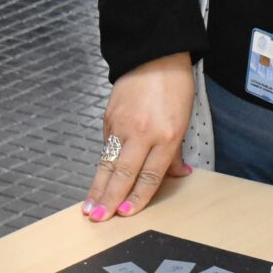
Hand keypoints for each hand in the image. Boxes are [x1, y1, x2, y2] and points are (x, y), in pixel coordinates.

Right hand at [86, 54, 194, 219]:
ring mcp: (122, 125)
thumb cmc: (174, 86)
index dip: (136, 198)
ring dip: (97, 187)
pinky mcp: (108, 118)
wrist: (154, 54)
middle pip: (123, 174)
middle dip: (109, 199)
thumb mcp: (184, 121)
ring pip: (107, 163)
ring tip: (89, 207)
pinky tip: (98, 179)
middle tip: (98, 218)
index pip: (149, 176)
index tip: (125, 213)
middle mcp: (142, 132)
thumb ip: (174, 152)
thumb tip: (175, 174)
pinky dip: (102, 164)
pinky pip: (106, 146)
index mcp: (166, 136)